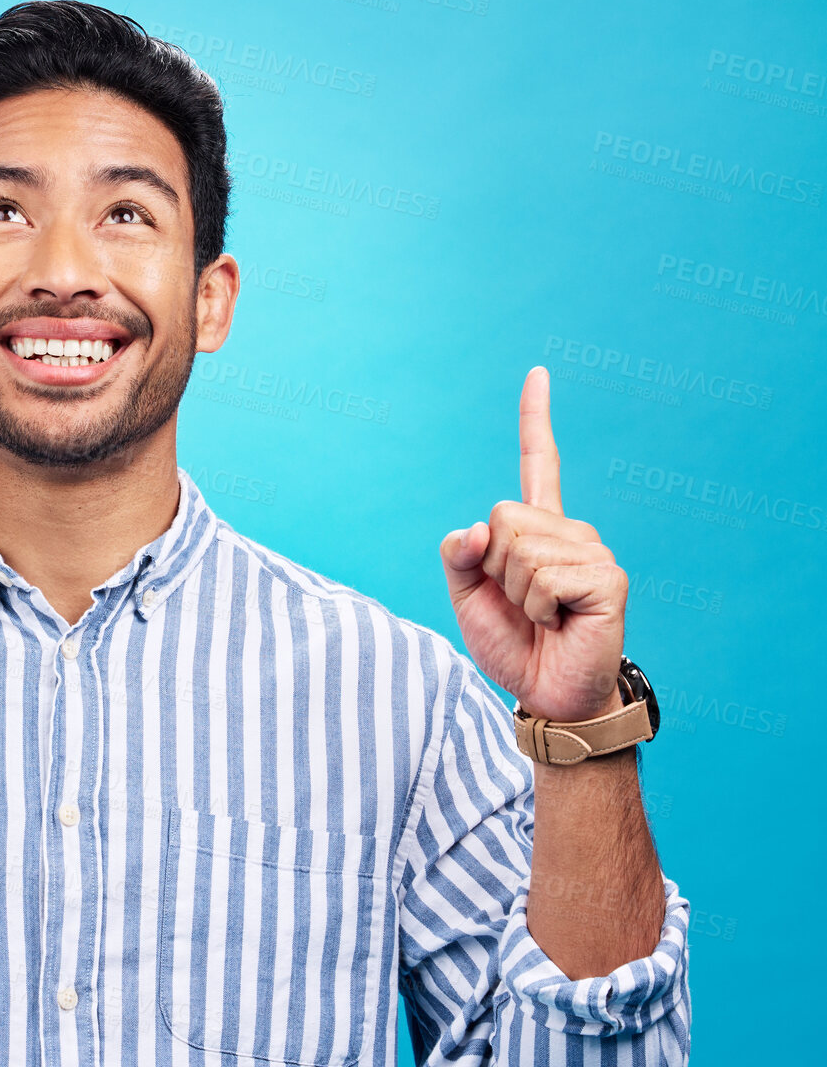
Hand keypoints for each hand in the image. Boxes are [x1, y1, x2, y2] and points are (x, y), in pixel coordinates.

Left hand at [439, 366, 625, 721]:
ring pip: (519, 549)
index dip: (535, 418)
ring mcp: (592, 551)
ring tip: (542, 616)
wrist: (546, 694)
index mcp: (537, 529)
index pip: (537, 462)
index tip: (537, 372)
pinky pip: (544, 577)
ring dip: (516, 593)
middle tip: (521, 604)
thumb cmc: (513, 645)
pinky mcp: (607, 578)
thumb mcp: (467, 598)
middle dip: (494, 568)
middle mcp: (569, 531)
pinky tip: (560, 622)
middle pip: (502, 518)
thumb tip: (475, 528)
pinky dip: (539, 607)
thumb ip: (458, 557)